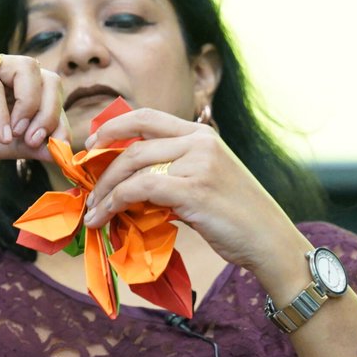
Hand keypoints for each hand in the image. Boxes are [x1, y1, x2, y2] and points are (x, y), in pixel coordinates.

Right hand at [0, 53, 67, 163]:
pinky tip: (0, 135)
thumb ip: (26, 146)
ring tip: (18, 135)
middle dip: (51, 111)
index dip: (61, 119)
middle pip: (46, 76)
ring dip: (30, 105)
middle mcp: (1, 71)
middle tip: (36, 140)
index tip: (58, 148)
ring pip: (26, 69)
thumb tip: (62, 152)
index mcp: (13, 87)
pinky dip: (0, 112)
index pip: (52, 92)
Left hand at [80, 108, 304, 275]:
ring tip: (92, 212)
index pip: (148, 116)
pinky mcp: (193, 189)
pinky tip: (104, 218)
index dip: (115, 125)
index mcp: (202, 134)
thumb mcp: (207, 182)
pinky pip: (138, 189)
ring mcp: (197, 164)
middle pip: (135, 144)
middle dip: (103, 168)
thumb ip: (174, 175)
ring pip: (132, 167)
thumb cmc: (238, 217)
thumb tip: (130, 187)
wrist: (269, 240)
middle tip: (86, 189)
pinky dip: (114, 203)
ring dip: (104, 191)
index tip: (93, 142)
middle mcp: (199, 142)